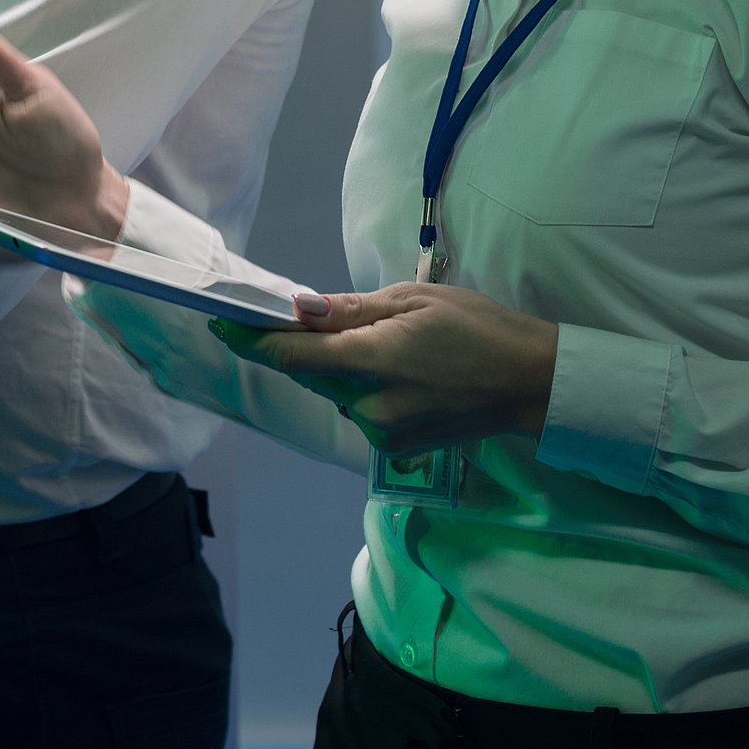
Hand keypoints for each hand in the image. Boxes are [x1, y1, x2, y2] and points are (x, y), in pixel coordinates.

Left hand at [221, 284, 561, 456]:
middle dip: (301, 346)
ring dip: (336, 368)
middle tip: (309, 317)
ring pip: (333, 392)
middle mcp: (369, 406)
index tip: (221, 321)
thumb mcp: (414, 300)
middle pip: (309, 374)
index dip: (251, 339)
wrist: (527, 383)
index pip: (292, 356)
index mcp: (373, 361)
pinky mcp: (391, 449)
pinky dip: (360, 388)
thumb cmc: (477, 328)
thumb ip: (350, 311)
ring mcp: (380, 433)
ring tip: (381, 342)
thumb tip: (298, 309)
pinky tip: (395, 370)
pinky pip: (357, 409)